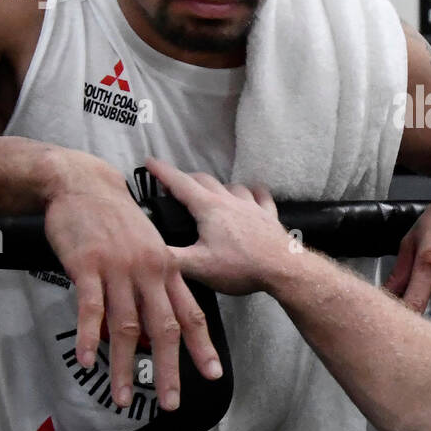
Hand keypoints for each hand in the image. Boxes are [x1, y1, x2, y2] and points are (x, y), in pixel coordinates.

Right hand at [42, 153, 221, 411]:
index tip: (212, 374)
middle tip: (172, 401)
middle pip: (164, 327)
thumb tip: (152, 327)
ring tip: (123, 396)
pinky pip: (91, 307)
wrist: (86, 185)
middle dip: (169, 368)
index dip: (202, 346)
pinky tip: (86, 360)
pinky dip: (88, 336)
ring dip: (124, 366)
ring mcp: (120, 269)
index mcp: (166, 268)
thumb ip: (154, 286)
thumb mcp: (146, 248)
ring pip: (126, 326)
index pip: (191, 313)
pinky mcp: (89, 265)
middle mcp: (149, 271)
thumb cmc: (115, 220)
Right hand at [143, 158, 292, 294]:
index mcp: (209, 208)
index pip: (180, 183)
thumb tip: (148, 249)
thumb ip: (170, 257)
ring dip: (217, 185)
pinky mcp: (268, 215)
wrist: (282, 268)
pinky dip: (252, 192)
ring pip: (231, 186)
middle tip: (173, 184)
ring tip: (208, 192)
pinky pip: (260, 196)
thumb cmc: (240, 267)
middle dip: (186, 179)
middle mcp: (230, 200)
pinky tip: (252, 193)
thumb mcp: (198, 267)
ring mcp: (252, 206)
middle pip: (204, 180)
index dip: (162, 172)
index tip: (149, 162)